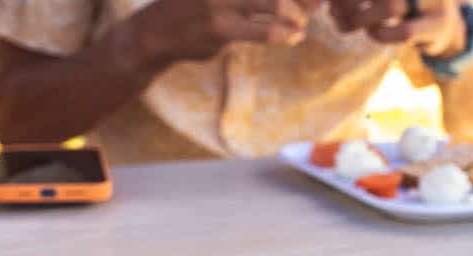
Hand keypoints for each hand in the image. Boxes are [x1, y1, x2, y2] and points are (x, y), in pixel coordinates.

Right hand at [131, 0, 315, 65]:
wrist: (154, 33)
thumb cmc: (191, 6)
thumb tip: (289, 2)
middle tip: (318, 4)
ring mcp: (219, 1)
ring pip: (273, 2)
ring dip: (296, 15)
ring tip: (303, 23)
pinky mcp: (220, 29)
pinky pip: (261, 30)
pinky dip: (282, 34)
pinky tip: (292, 37)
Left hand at [329, 0, 465, 57]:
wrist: (442, 26)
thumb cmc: (402, 3)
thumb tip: (329, 2)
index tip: (331, 4)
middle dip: (350, 2)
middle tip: (334, 14)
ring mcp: (434, 0)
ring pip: (391, 6)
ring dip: (361, 19)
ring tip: (349, 25)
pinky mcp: (436, 25)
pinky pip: (403, 32)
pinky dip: (380, 35)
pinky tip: (372, 32)